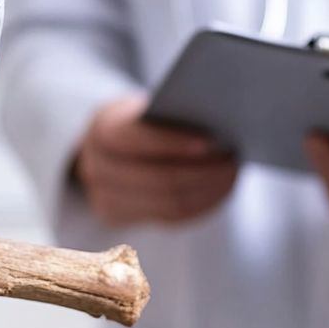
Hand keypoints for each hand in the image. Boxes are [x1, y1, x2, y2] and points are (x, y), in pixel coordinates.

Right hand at [74, 95, 236, 226]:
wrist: (108, 149)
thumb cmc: (140, 122)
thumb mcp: (145, 109)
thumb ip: (170, 115)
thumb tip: (217, 126)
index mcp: (102, 128)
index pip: (138, 139)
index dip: (174, 143)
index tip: (211, 143)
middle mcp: (96, 165)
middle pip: (156, 179)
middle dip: (200, 172)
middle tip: (232, 162)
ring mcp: (103, 197)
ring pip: (166, 204)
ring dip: (206, 191)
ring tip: (231, 175)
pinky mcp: (117, 218)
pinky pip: (169, 218)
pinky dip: (200, 205)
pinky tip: (220, 191)